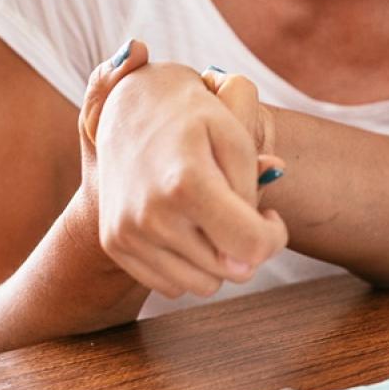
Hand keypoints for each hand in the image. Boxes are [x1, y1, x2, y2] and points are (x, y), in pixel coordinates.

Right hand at [78, 42, 286, 299]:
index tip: (270, 216)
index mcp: (186, 183)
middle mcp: (152, 215)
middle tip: (240, 210)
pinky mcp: (115, 244)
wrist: (129, 103)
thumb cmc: (193, 116)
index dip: (273, 237)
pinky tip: (186, 226)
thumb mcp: (235, 134)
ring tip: (212, 218)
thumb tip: (255, 247)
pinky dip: (187, 264)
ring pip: (202, 286)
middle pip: (230, 271)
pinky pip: (171, 285)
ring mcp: (128, 233)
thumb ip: (253, 191)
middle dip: (246, 247)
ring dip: (217, 260)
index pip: (251, 246)